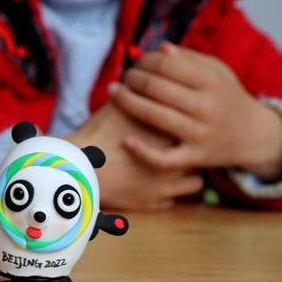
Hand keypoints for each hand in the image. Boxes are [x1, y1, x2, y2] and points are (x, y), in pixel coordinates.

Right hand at [66, 102, 203, 210]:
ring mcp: (167, 186)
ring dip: (189, 173)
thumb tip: (144, 79)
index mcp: (171, 134)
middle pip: (200, 153)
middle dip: (196, 147)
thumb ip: (138, 92)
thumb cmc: (99, 134)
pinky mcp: (153, 202)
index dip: (191, 119)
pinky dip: (170, 191)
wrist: (81, 167)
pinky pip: (174, 200)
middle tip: (187, 137)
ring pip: (196, 181)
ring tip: (178, 164)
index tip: (184, 115)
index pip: (194, 124)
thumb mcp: (118, 106)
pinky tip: (161, 181)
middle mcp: (176, 161)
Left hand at [109, 42, 281, 181]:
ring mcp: (201, 134)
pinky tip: (127, 140)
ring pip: (155, 116)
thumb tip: (161, 48)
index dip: (145, 61)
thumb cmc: (227, 97)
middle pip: (156, 87)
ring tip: (114, 93)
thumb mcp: (217, 72)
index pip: (167, 64)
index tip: (138, 62)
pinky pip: (165, 159)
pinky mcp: (195, 157)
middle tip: (125, 77)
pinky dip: (144, 152)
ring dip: (128, 102)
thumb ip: (189, 59)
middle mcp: (207, 106)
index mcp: (211, 82)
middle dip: (133, 78)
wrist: (253, 135)